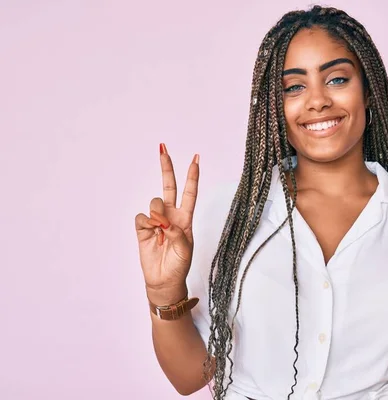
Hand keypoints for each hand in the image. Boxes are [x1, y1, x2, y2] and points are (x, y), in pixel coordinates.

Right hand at [134, 143, 198, 304]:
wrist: (164, 280)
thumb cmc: (179, 265)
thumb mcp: (185, 249)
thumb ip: (177, 232)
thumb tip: (164, 221)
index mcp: (186, 218)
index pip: (190, 192)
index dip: (193, 176)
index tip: (196, 158)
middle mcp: (171, 215)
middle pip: (169, 186)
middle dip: (166, 167)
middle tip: (163, 148)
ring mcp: (156, 221)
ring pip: (154, 202)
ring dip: (158, 213)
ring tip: (161, 231)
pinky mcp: (143, 228)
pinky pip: (142, 217)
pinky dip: (147, 223)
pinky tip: (151, 233)